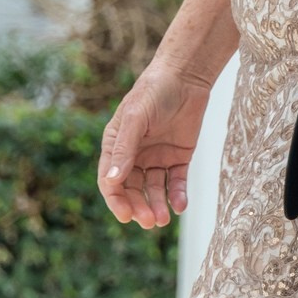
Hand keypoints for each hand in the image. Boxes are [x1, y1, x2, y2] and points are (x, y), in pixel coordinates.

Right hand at [98, 65, 213, 229]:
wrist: (186, 75)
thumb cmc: (154, 91)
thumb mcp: (136, 118)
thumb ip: (124, 149)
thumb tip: (112, 181)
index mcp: (116, 146)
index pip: (111, 181)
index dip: (116, 200)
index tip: (126, 216)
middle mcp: (134, 155)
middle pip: (133, 190)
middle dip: (139, 207)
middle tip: (150, 221)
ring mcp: (156, 157)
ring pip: (153, 189)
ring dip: (157, 205)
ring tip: (164, 219)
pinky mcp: (178, 157)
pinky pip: (176, 181)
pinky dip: (177, 195)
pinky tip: (179, 205)